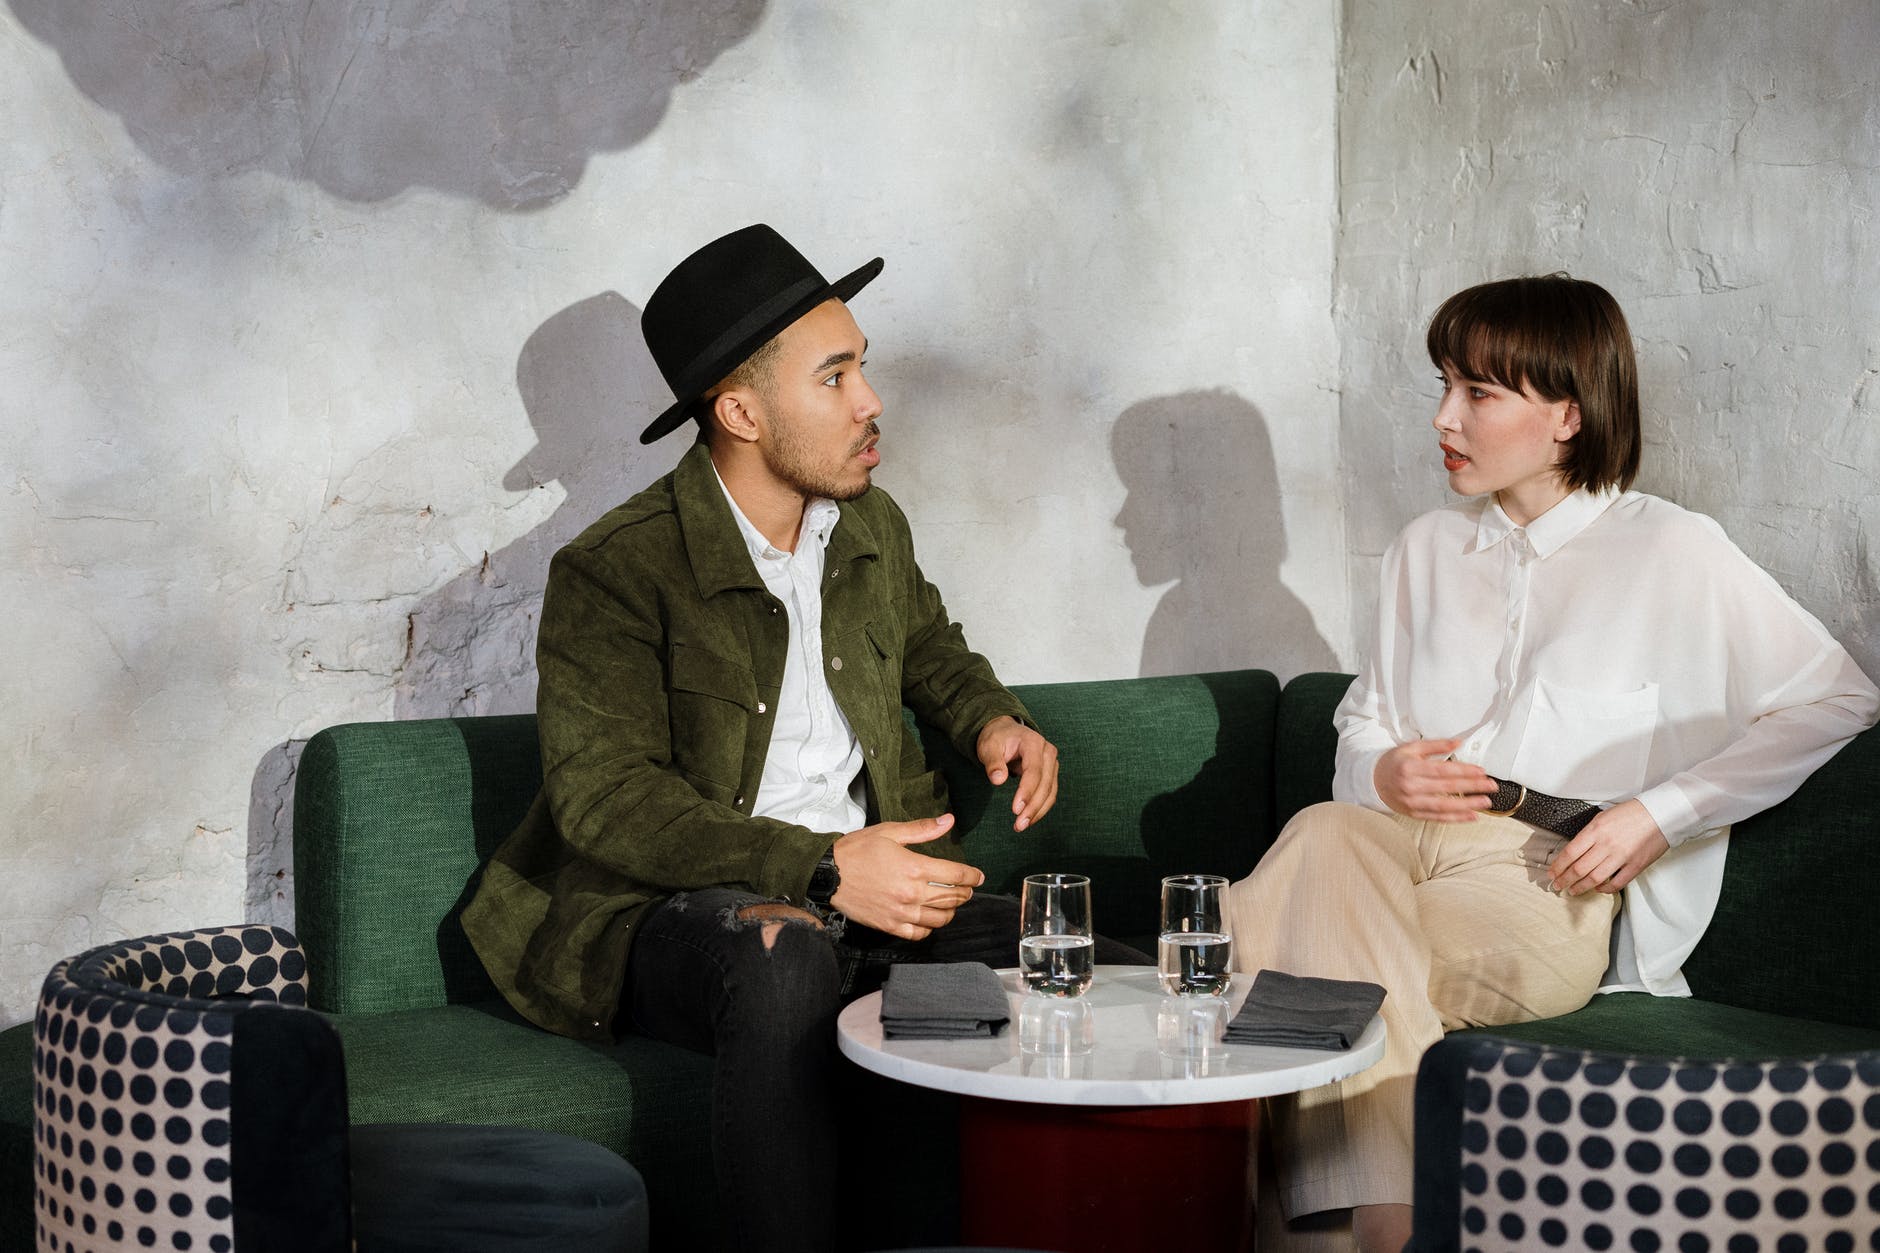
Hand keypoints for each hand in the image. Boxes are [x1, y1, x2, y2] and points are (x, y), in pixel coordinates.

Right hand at [829, 814, 983, 939]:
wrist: (828, 874)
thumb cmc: (857, 850)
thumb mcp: (889, 832)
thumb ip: (922, 829)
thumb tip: (948, 821)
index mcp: (915, 868)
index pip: (956, 875)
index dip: (972, 876)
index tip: (978, 876)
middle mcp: (912, 893)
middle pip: (951, 897)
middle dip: (964, 892)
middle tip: (967, 888)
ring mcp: (901, 913)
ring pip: (940, 919)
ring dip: (951, 911)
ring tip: (951, 903)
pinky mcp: (890, 926)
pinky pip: (919, 934)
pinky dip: (929, 928)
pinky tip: (929, 919)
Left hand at [976, 716, 1059, 831]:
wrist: (1005, 732)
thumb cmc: (997, 739)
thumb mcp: (989, 746)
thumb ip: (993, 762)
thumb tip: (998, 780)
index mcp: (1033, 742)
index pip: (1034, 771)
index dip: (1026, 791)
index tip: (1016, 810)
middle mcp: (1048, 752)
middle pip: (1045, 783)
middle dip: (1033, 807)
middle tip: (1019, 825)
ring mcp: (1052, 763)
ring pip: (1050, 791)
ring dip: (1038, 811)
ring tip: (1021, 826)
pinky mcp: (1051, 773)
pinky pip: (1050, 794)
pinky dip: (1040, 808)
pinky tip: (1028, 819)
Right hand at [1374, 738, 1495, 820]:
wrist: (1373, 781)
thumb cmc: (1394, 762)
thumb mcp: (1411, 748)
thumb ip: (1435, 745)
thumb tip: (1458, 742)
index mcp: (1410, 767)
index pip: (1442, 770)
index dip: (1463, 771)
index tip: (1481, 771)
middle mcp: (1411, 787)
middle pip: (1446, 788)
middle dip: (1471, 787)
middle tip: (1491, 786)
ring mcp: (1412, 803)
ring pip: (1444, 806)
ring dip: (1467, 805)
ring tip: (1485, 802)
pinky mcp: (1414, 814)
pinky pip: (1438, 818)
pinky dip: (1456, 818)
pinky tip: (1472, 816)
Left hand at [1548, 799, 1668, 895]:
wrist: (1660, 814)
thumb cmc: (1632, 813)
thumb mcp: (1602, 817)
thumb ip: (1588, 834)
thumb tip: (1575, 850)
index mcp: (1596, 830)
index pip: (1570, 853)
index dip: (1558, 866)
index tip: (1552, 872)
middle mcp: (1607, 845)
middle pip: (1579, 868)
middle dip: (1565, 879)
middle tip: (1558, 885)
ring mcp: (1622, 857)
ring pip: (1595, 878)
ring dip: (1581, 887)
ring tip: (1573, 890)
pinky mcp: (1636, 866)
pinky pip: (1617, 883)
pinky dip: (1605, 888)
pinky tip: (1598, 888)